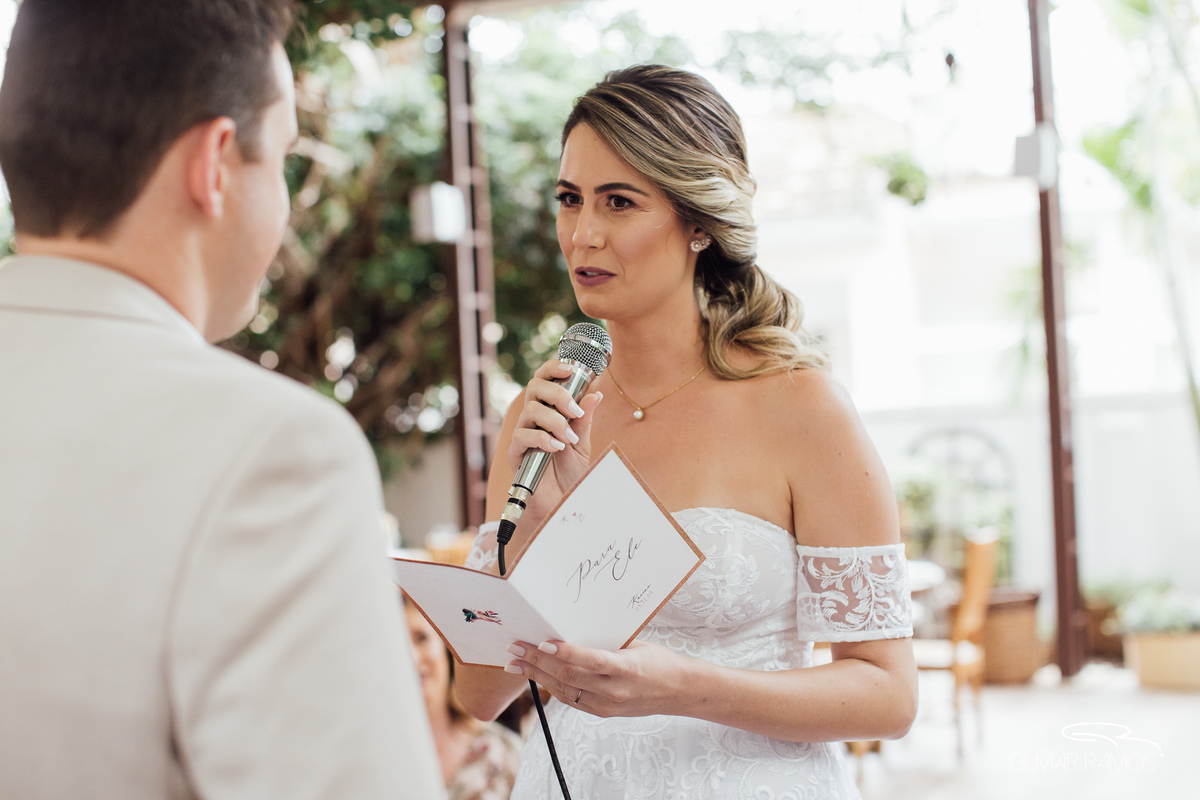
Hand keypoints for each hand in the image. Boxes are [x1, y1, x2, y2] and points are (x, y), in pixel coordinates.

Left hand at [503, 638, 690, 718]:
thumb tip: (570, 627)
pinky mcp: (602, 713)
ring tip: (515, 663)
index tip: (540, 642)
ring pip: (563, 690)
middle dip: (537, 662)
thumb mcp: (636, 643)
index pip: (588, 661)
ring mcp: (606, 706)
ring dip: (536, 675)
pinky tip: (536, 675)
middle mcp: (614, 691)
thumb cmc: (658, 660)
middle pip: (568, 676)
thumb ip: (605, 641)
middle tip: (514, 648)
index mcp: (626, 669)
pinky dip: (551, 685)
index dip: (563, 653)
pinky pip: (570, 699)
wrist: (678, 692)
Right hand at [507, 359, 602, 523]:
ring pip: (531, 410)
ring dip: (554, 421)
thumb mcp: (583, 443)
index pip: (544, 378)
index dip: (553, 368)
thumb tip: (595, 394)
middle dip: (557, 394)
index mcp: (549, 409)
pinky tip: (557, 447)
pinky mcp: (515, 452)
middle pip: (535, 387)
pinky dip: (542, 439)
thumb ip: (584, 419)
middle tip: (574, 411)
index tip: (570, 369)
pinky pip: (523, 436)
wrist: (562, 502)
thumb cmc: (570, 472)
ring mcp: (523, 433)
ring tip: (569, 439)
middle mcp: (533, 417)